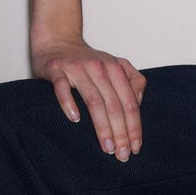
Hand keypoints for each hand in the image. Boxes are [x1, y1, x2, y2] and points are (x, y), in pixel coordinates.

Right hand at [32, 38, 145, 161]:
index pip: (130, 102)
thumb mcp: (115, 65)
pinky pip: (63, 88)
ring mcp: (78, 68)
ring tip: (107, 147)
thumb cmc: (88, 60)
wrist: (58, 40)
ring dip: (102, 126)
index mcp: (116, 68)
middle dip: (121, 132)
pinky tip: (75, 120)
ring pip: (94, 99)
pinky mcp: (57, 70)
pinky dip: (69, 103)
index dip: (134, 125)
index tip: (136, 147)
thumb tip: (138, 103)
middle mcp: (100, 67)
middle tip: (122, 154)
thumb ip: (132, 80)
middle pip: (114, 104)